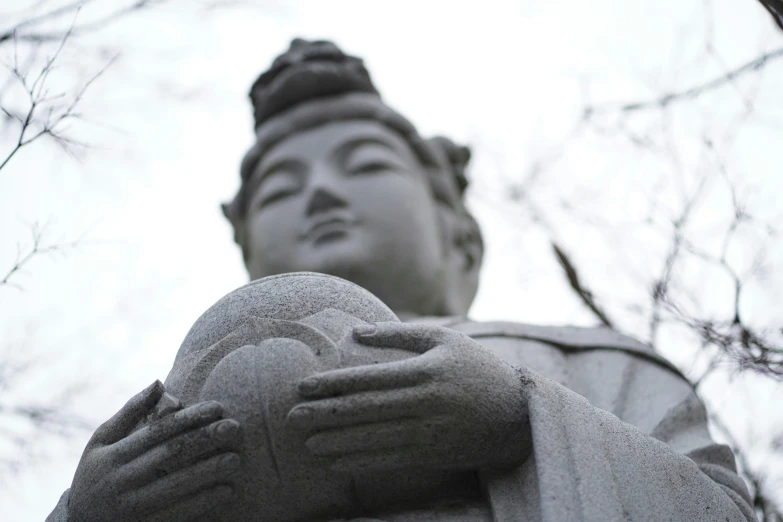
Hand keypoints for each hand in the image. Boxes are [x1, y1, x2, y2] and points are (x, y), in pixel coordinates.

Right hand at [68, 381, 242, 521]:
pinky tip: (227, 491)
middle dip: (205, 439)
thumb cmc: (95, 475)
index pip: (157, 432)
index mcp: (112, 455)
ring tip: (236, 458)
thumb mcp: (100, 443)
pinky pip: (177, 514)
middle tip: (235, 427)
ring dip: (208, 471)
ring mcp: (130, 507)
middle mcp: (120, 480)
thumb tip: (159, 382)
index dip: (189, 418)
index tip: (218, 407)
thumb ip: (129, 412)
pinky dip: (203, 502)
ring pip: (176, 485)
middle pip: (170, 455)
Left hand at [286, 322, 531, 472]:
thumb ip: (399, 334)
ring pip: (373, 439)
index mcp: (425, 371)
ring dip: (336, 442)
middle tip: (290, 417)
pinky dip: (360, 462)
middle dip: (324, 414)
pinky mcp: (433, 454)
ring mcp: (429, 432)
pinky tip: (336, 461)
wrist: (517, 412)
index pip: (369, 378)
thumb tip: (356, 331)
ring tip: (306, 443)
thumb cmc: (476, 367)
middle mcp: (425, 403)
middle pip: (364, 410)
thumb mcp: (444, 339)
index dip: (333, 383)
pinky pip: (389, 460)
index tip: (303, 386)